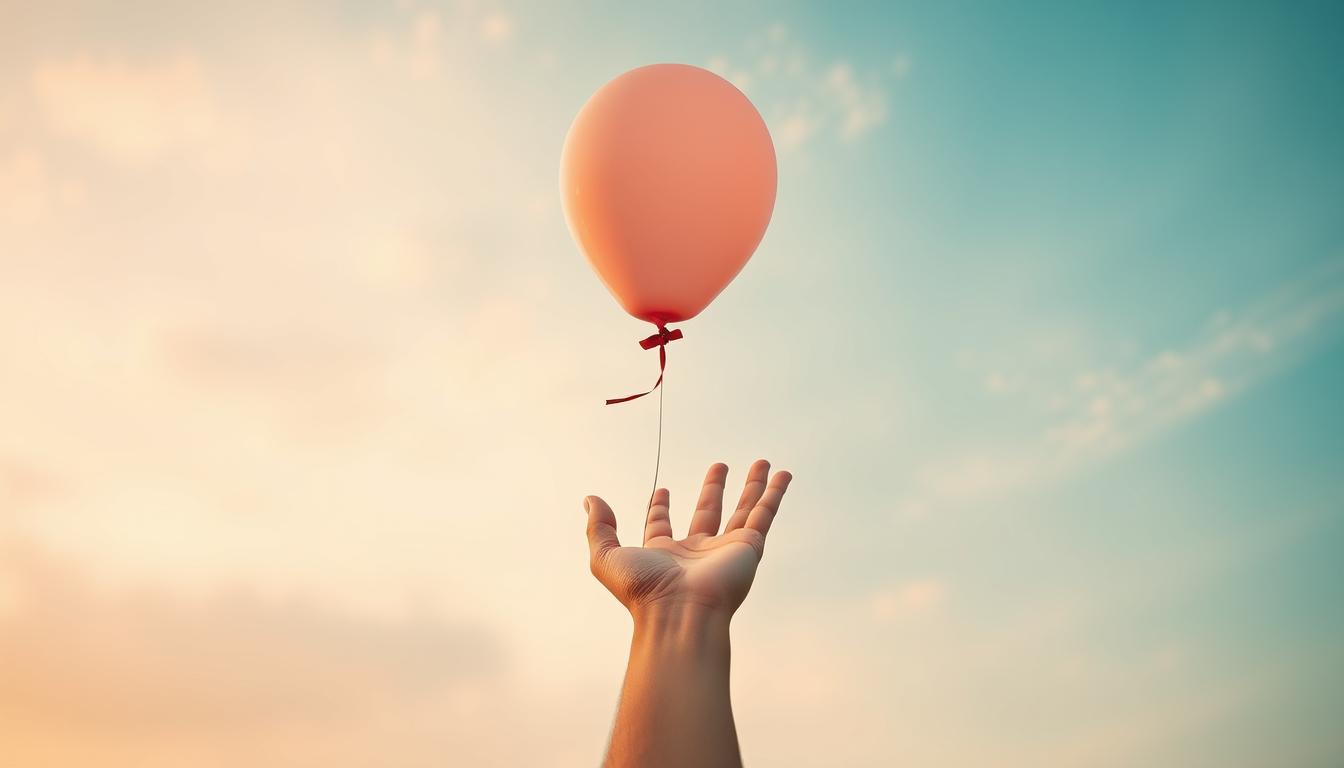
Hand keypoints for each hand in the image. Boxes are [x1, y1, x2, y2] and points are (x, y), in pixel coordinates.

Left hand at [584, 460, 792, 618]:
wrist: (679, 614)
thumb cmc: (643, 592)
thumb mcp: (606, 557)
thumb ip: (598, 527)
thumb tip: (590, 499)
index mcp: (663, 554)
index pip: (662, 525)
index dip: (660, 507)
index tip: (661, 491)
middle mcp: (697, 551)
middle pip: (707, 512)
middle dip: (713, 489)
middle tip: (719, 466)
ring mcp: (726, 549)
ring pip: (743, 509)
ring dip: (753, 486)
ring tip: (762, 463)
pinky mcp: (748, 547)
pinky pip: (764, 514)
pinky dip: (774, 494)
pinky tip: (782, 475)